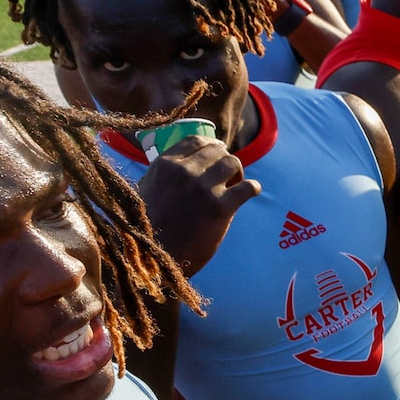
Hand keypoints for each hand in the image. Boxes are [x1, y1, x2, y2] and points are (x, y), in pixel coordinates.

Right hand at [137, 133, 257, 276]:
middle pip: (217, 151)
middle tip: (227, 175)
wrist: (155, 260)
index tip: (218, 150)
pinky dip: (253, 188)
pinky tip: (251, 192)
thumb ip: (162, 174)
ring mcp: (203, 188)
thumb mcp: (146, 190)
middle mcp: (184, 171)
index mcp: (165, 165)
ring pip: (233, 163)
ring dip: (237, 173)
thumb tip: (177, 163)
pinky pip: (248, 187)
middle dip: (224, 160)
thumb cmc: (148, 228)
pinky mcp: (221, 208)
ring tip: (234, 185)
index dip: (211, 144)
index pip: (195, 140)